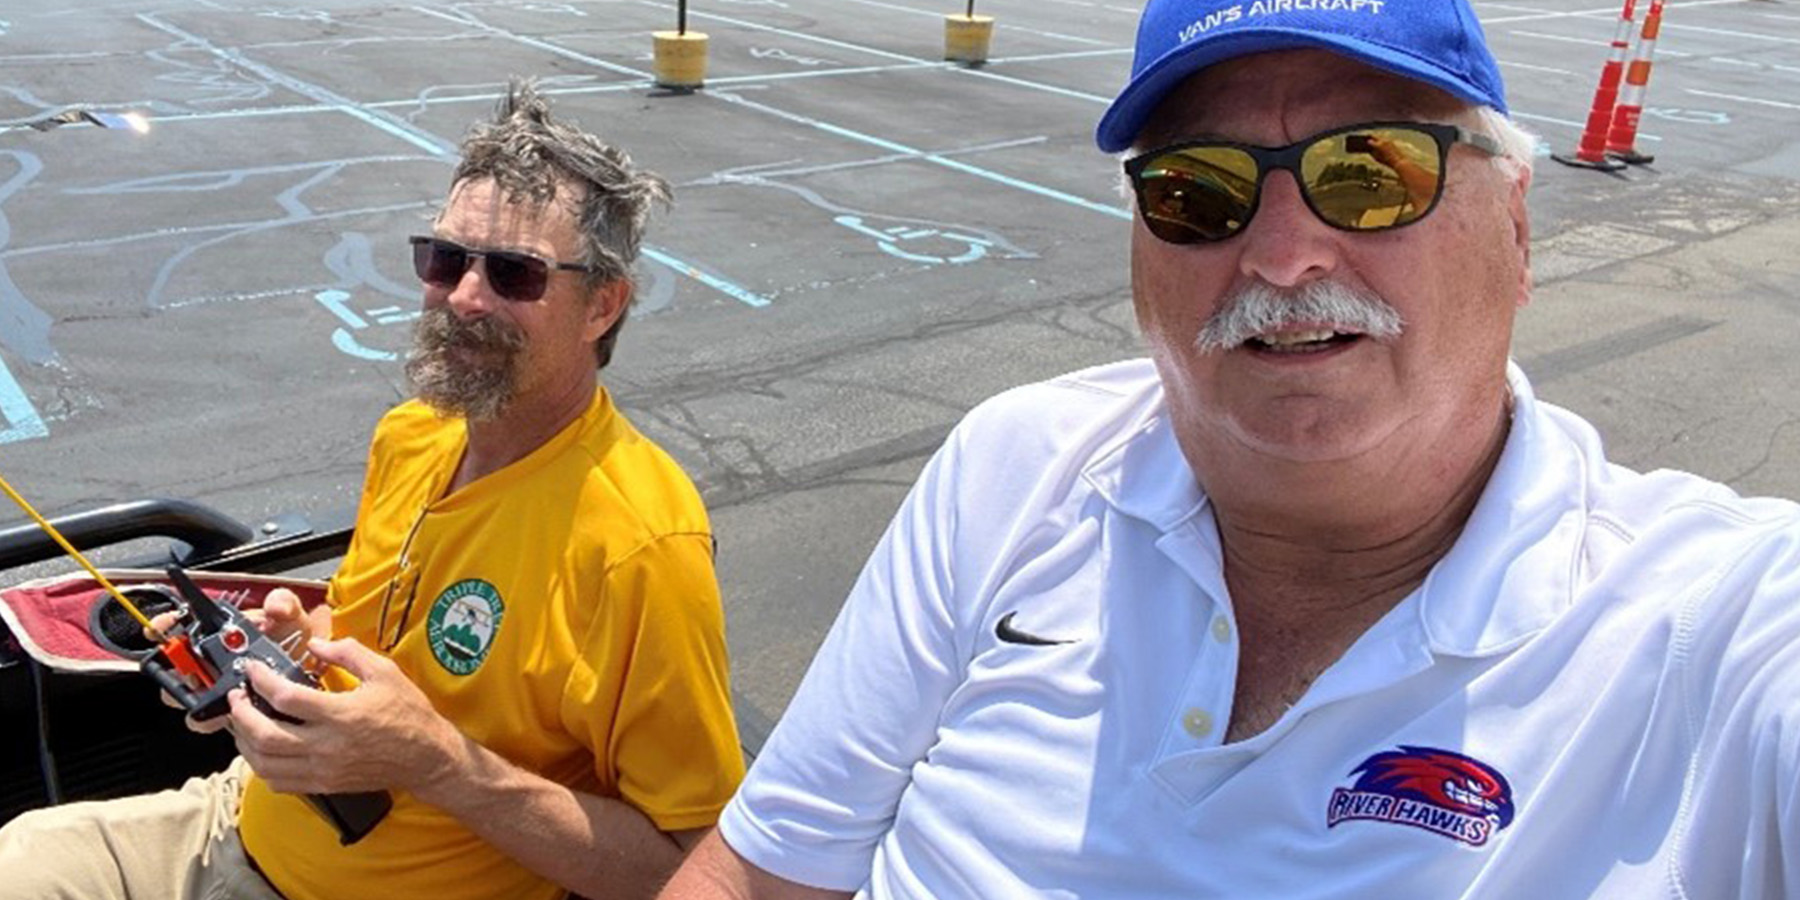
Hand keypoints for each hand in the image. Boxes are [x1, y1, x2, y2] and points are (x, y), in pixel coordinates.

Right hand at [153, 588, 329, 733]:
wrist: (316, 666)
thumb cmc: (295, 637)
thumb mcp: (292, 614)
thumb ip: (283, 603)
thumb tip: (276, 607)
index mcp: (220, 633)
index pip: (179, 626)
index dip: (163, 626)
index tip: (158, 627)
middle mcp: (212, 661)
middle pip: (176, 671)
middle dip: (178, 677)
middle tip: (195, 676)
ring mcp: (219, 687)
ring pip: (192, 701)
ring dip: (199, 703)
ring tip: (222, 701)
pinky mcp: (232, 711)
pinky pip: (215, 720)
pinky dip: (221, 721)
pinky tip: (237, 715)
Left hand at [227, 636, 461, 795]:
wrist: (427, 757)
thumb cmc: (409, 714)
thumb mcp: (385, 672)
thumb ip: (348, 653)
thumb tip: (315, 645)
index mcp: (342, 714)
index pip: (285, 697)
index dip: (261, 680)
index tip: (252, 670)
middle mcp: (328, 745)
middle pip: (265, 735)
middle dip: (241, 714)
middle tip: (238, 697)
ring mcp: (323, 769)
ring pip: (265, 763)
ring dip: (245, 742)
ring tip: (243, 722)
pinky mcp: (324, 784)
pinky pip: (280, 782)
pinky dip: (262, 767)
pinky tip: (263, 750)